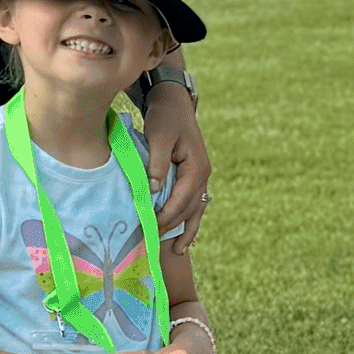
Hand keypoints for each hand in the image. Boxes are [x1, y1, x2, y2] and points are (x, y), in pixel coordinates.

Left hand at [148, 84, 210, 244]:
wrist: (174, 102)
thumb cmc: (165, 118)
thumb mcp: (159, 137)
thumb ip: (157, 164)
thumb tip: (154, 190)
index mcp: (197, 168)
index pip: (180, 201)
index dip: (165, 217)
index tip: (149, 229)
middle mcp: (204, 176)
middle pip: (189, 210)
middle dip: (172, 227)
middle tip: (152, 242)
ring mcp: (202, 178)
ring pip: (195, 210)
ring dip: (186, 230)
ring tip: (177, 251)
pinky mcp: (195, 177)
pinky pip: (194, 204)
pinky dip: (190, 220)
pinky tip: (185, 235)